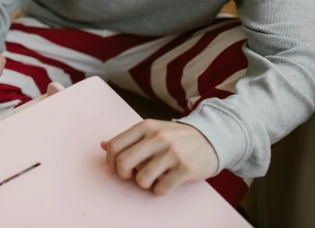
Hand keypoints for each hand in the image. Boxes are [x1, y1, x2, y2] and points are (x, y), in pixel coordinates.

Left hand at [100, 119, 218, 195]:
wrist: (212, 137)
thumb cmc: (176, 137)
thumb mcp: (152, 130)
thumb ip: (128, 138)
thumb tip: (102, 145)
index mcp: (145, 126)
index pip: (114, 146)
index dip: (110, 161)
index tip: (117, 167)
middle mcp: (157, 137)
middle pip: (124, 163)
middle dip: (123, 175)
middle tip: (131, 175)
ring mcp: (172, 152)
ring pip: (141, 179)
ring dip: (144, 183)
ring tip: (153, 177)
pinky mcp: (185, 168)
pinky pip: (161, 188)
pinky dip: (160, 189)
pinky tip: (166, 181)